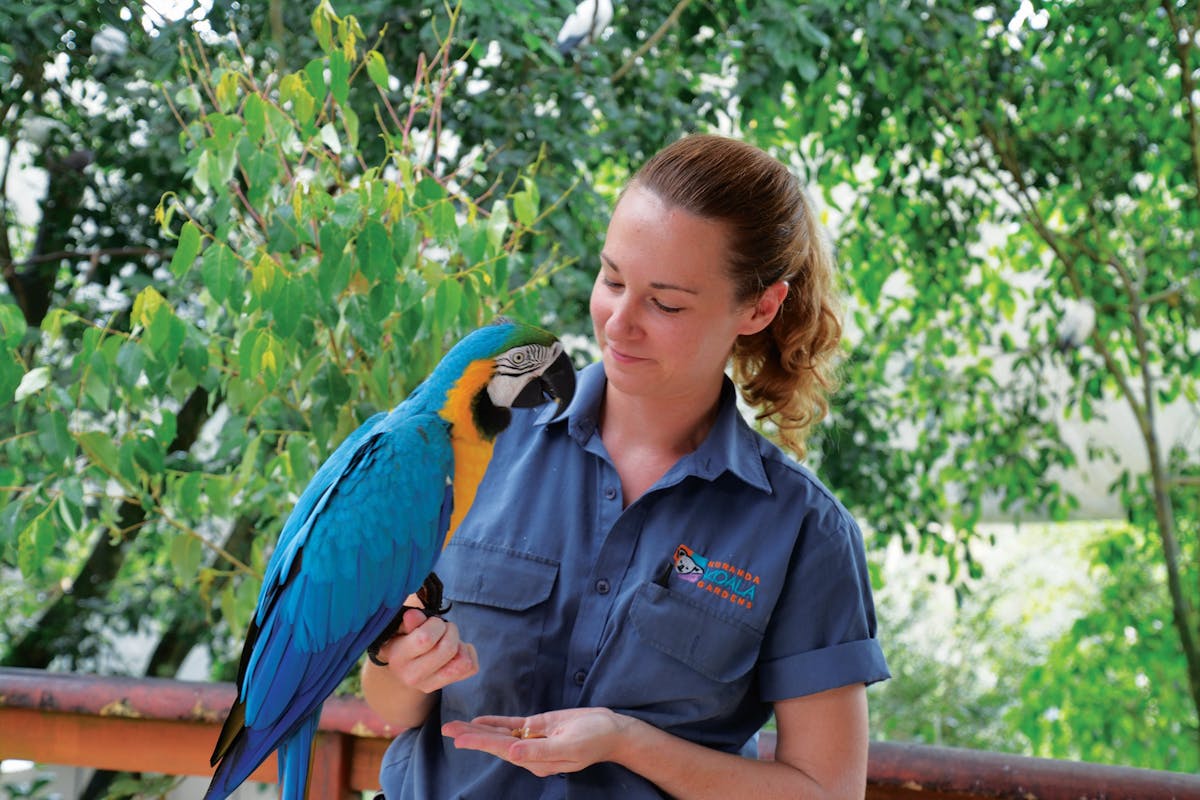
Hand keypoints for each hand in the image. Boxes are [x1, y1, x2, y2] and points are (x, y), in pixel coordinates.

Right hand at [373, 608, 477, 693]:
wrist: (402, 666)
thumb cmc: (403, 639)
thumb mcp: (402, 628)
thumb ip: (409, 622)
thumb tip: (413, 615)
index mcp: (397, 658)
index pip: (426, 639)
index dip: (435, 624)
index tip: (431, 621)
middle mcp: (413, 676)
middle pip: (449, 649)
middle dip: (450, 630)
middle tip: (442, 628)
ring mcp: (431, 684)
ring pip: (463, 662)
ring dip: (460, 644)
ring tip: (448, 640)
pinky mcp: (447, 685)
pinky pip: (472, 667)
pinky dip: (468, 652)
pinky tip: (455, 649)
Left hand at [443, 707, 634, 777]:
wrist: (611, 730)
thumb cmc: (594, 740)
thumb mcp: (569, 747)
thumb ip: (540, 752)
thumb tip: (512, 754)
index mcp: (536, 760)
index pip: (502, 750)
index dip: (480, 743)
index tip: (459, 739)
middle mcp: (530, 751)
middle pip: (495, 743)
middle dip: (471, 736)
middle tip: (447, 729)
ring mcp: (533, 739)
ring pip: (500, 734)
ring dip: (478, 729)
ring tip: (455, 726)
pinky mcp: (538, 727)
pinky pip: (512, 726)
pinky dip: (496, 723)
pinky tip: (480, 721)